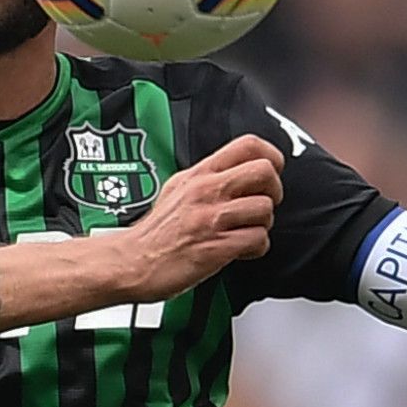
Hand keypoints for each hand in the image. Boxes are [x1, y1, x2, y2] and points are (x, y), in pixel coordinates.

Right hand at [112, 134, 284, 301]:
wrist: (131, 262)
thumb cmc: (156, 232)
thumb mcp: (178, 188)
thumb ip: (208, 177)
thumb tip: (237, 170)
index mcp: (200, 173)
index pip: (248, 145)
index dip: (271, 156)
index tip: (271, 172)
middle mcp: (207, 191)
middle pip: (264, 171)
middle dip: (274, 190)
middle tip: (263, 203)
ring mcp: (211, 218)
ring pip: (265, 208)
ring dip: (264, 224)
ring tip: (247, 231)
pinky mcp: (216, 247)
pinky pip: (258, 240)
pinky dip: (256, 248)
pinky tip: (241, 250)